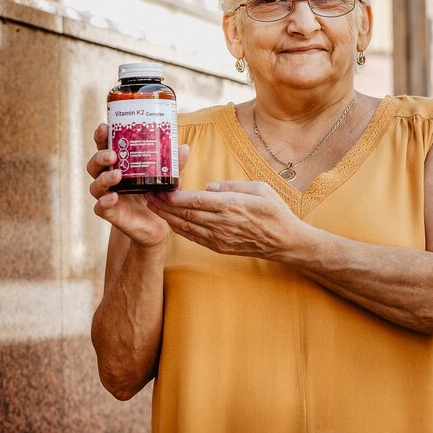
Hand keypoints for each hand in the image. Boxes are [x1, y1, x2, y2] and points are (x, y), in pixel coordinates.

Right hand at [86, 123, 188, 247]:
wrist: (158, 225)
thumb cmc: (158, 196)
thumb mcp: (168, 178)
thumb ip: (174, 164)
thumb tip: (184, 147)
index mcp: (120, 165)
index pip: (105, 148)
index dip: (101, 137)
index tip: (104, 127)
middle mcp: (110, 180)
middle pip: (94, 165)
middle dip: (100, 156)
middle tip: (113, 154)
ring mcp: (108, 196)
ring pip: (95, 185)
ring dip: (104, 178)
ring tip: (117, 175)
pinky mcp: (111, 213)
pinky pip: (100, 207)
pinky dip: (105, 201)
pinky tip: (113, 197)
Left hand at [144, 181, 302, 259]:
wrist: (284, 241)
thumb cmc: (275, 211)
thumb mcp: (260, 188)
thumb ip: (232, 186)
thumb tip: (208, 187)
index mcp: (232, 205)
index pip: (196, 200)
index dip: (174, 196)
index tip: (160, 189)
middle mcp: (222, 223)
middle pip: (185, 213)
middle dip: (164, 205)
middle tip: (147, 194)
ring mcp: (220, 237)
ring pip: (186, 226)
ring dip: (167, 217)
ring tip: (152, 207)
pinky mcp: (219, 247)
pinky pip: (194, 237)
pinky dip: (179, 229)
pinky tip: (170, 222)